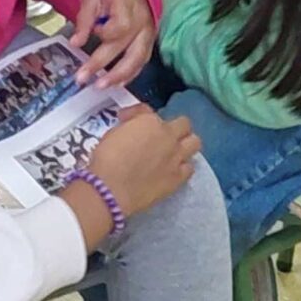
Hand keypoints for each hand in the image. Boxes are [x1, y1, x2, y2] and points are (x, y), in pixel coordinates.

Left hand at [70, 0, 157, 89]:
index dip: (104, 34)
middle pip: (129, 51)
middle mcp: (142, 24)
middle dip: (107, 68)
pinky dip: (131, 73)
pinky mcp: (150, 39)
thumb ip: (84, 19)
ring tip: (102, 86)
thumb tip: (75, 43)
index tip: (94, 31)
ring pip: (139, 60)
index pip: (118, 29)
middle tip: (84, 79)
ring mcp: (149, 33)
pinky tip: (118, 83)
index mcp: (129, 9)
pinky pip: (143, 60)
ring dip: (120, 76)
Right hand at [80, 108, 199, 220]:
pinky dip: (183, 166)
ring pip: (195, 142)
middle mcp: (168, 135)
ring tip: (174, 150)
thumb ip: (129, 125)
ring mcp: (176, 157)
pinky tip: (172, 169)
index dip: (138, 116)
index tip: (129, 122)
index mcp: (150, 121)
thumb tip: (133, 127)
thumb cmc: (106, 159)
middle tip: (161, 135)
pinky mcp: (178, 178)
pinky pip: (190, 168)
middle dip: (173, 127)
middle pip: (184, 124)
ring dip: (185, 143)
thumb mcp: (113, 132)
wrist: (111, 189)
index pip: (150, 111)